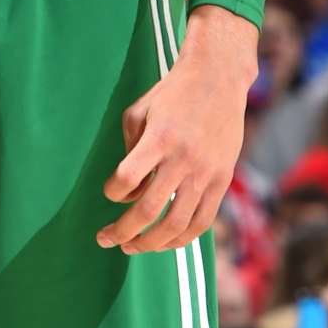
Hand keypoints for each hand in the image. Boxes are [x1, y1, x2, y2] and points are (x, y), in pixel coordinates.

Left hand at [99, 7, 255, 254]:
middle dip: (123, 231)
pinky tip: (164, 243)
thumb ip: (129, 150)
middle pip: (149, 210)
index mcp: (159, 139)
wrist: (218, 80)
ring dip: (150, 243)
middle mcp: (184, 159)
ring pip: (176, 224)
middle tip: (105, 239)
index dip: (112, 192)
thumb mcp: (139, 111)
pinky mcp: (222, 180)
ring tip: (131, 247)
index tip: (109, 191)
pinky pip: (202, 221)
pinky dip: (181, 239)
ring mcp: (206, 173)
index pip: (127, 179)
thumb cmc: (171, 95)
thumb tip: (128, 191)